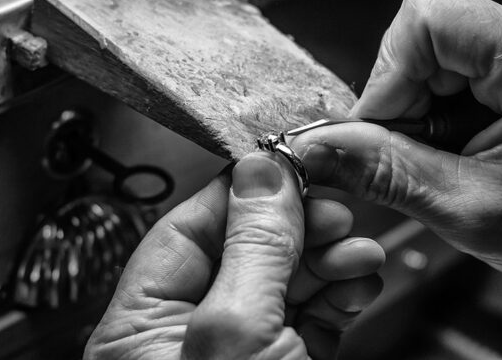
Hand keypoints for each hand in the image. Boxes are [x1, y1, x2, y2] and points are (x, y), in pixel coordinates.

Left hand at [84, 152, 384, 359]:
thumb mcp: (239, 332)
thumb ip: (252, 247)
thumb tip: (261, 171)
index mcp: (141, 327)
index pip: (188, 229)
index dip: (243, 191)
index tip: (287, 162)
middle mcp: (187, 337)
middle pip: (245, 251)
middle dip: (299, 227)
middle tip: (335, 208)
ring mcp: (240, 354)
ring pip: (285, 283)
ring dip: (330, 259)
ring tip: (358, 249)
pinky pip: (312, 317)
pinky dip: (341, 295)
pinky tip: (359, 281)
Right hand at [291, 0, 501, 320]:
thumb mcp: (468, 210)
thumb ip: (384, 172)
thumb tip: (312, 149)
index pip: (427, 16)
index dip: (389, 79)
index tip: (385, 138)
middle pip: (418, 32)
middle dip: (401, 102)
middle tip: (424, 159)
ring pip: (421, 48)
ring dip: (414, 110)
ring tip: (450, 158)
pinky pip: (437, 60)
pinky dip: (429, 109)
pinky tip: (458, 145)